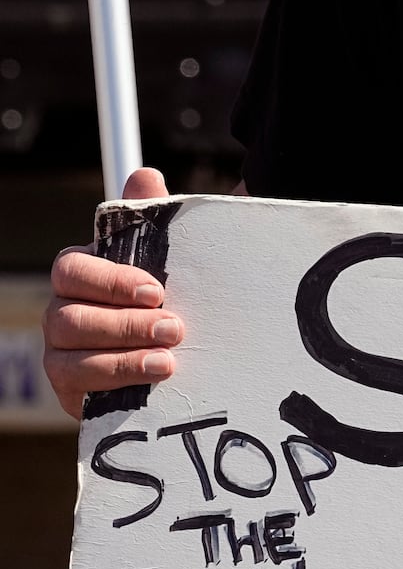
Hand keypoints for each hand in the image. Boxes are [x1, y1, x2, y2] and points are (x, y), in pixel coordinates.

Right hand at [43, 168, 183, 417]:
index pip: (73, 270)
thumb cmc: (164, 304)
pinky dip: (118, 382)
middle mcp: (62, 314)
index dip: (111, 280)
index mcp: (80, 277)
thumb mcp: (165, 262)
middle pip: (70, 316)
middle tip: (174, 328)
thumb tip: (146, 176)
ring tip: (169, 360)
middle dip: (125, 324)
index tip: (157, 291)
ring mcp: (62, 355)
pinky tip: (153, 380)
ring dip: (124, 357)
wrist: (175, 361)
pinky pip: (81, 389)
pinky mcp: (72, 392)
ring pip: (73, 355)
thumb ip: (151, 221)